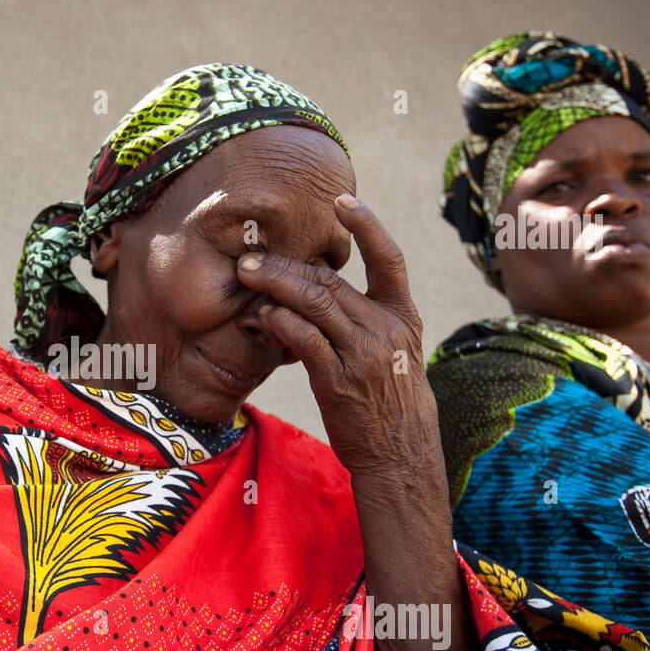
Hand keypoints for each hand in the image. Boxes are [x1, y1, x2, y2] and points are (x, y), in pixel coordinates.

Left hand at [235, 193, 440, 479]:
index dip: (368, 225)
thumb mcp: (393, 353)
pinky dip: (280, 323)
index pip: (389, 258)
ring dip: (275, 285)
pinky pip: (304, 339)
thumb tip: (318, 288)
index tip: (342, 199)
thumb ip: (363, 319)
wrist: (400, 451)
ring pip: (314, 302)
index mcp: (402, 316)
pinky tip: (263, 318)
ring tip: (247, 276)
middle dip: (287, 264)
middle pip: (330, 280)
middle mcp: (384, 329)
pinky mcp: (339, 380)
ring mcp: (362, 354)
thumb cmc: (389, 400)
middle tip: (253, 256)